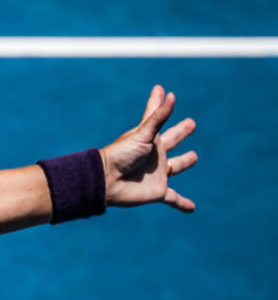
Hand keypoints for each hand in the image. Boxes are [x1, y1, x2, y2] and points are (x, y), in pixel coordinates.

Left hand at [100, 85, 198, 211]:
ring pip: (176, 166)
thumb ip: (158, 116)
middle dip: (181, 132)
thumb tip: (171, 95)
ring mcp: (157, 173)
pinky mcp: (158, 191)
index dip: (161, 104)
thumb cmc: (121, 155)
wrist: (106, 181)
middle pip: (172, 140)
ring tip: (194, 157)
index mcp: (150, 139)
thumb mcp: (142, 133)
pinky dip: (183, 203)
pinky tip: (192, 208)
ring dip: (184, 162)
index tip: (164, 91)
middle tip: (190, 124)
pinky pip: (174, 198)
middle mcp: (155, 154)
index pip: (157, 117)